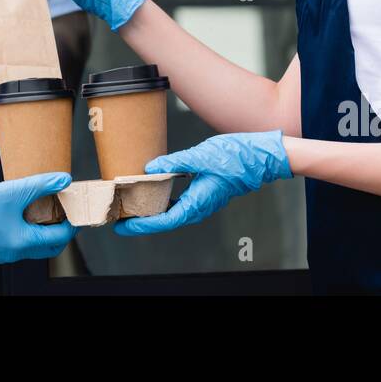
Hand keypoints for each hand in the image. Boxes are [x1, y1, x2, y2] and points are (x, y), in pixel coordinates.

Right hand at [0, 173, 78, 263]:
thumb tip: (63, 180)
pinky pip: (13, 239)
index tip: (75, 207)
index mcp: (21, 243)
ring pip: (29, 242)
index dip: (71, 222)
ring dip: (39, 226)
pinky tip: (18, 208)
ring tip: (42, 203)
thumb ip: (38, 185)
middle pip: (46, 244)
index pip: (58, 238)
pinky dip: (22, 227)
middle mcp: (11, 253)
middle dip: (58, 227)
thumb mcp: (9, 191)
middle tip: (62, 207)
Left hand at [113, 131, 291, 235]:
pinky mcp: (205, 193)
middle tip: (120, 214)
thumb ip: (173, 162)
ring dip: (152, 209)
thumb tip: (150, 167)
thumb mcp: (200, 155)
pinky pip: (181, 201)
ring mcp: (203, 201)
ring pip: (172, 211)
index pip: (164, 220)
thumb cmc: (236, 157)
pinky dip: (165, 198)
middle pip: (165, 219)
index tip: (123, 225)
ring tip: (132, 203)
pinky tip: (155, 188)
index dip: (141, 225)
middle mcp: (199, 207)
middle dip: (141, 219)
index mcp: (197, 203)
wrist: (260, 156)